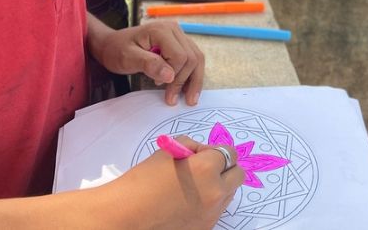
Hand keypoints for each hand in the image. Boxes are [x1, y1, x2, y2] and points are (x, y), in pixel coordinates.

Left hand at [87, 20, 204, 105]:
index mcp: (161, 30)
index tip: (158, 86)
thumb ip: (148, 65)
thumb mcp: (127, 58)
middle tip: (172, 100)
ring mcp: (178, 35)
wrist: (112, 44)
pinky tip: (186, 88)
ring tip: (189, 98)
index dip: (173, 76)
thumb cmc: (117, 50)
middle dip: (185, 81)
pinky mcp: (179, 43)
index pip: (180, 57)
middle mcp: (174, 29)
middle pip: (192, 58)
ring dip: (194, 80)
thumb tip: (170, 76)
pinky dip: (192, 75)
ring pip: (197, 58)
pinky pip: (192, 58)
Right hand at [105, 136, 243, 229]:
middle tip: (206, 168)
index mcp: (207, 168)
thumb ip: (192, 146)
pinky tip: (189, 201)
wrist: (129, 214)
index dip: (215, 151)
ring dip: (219, 185)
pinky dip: (210, 203)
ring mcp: (212, 213)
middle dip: (225, 167)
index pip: (229, 153)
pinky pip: (217, 210)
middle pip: (238, 174)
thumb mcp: (168, 150)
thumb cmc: (144, 179)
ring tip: (195, 186)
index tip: (203, 154)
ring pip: (229, 193)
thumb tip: (205, 152)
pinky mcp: (206, 228)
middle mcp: (216, 191)